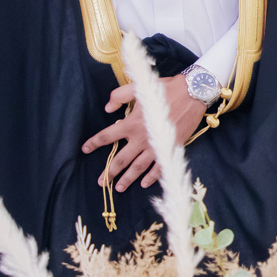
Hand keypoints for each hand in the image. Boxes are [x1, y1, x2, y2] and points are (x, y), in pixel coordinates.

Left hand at [81, 76, 207, 190]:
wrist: (191, 95)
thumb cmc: (164, 90)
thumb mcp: (137, 88)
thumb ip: (118, 97)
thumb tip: (107, 108)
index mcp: (130, 124)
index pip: (107, 136)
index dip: (94, 143)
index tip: (85, 149)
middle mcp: (140, 139)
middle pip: (121, 159)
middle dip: (109, 172)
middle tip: (100, 182)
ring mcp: (155, 146)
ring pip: (137, 168)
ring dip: (127, 179)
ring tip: (118, 188)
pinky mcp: (169, 149)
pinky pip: (158, 168)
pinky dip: (151, 177)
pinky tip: (143, 184)